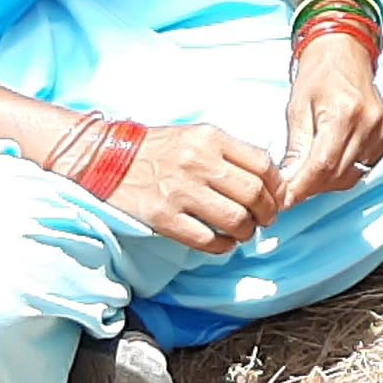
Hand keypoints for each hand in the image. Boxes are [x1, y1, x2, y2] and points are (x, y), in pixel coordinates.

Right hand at [108, 121, 277, 252]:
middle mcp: (198, 162)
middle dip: (267, 213)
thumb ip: (229, 153)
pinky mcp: (163, 217)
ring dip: (247, 232)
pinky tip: (222, 243)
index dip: (277, 187)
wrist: (105, 158)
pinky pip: (206, 240)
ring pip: (235, 220)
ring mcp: (180, 191)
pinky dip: (222, 246)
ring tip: (243, 233)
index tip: (276, 198)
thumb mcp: (195, 136)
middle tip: (265, 220)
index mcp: (210, 138)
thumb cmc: (156, 149)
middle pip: (254, 194)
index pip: (263, 164)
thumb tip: (265, 180)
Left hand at [270, 29, 382, 212]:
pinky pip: (367, 165)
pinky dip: (348, 169)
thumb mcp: (297, 108)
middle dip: (311, 187)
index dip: (301, 188)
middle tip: (292, 184)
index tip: (284, 200)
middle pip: (338, 174)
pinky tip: (334, 157)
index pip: (322, 165)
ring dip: (328, 180)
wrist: (344, 50)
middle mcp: (368, 122)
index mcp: (342, 112)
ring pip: (353, 174)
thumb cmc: (319, 73)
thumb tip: (286, 183)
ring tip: (311, 167)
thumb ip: (295, 149)